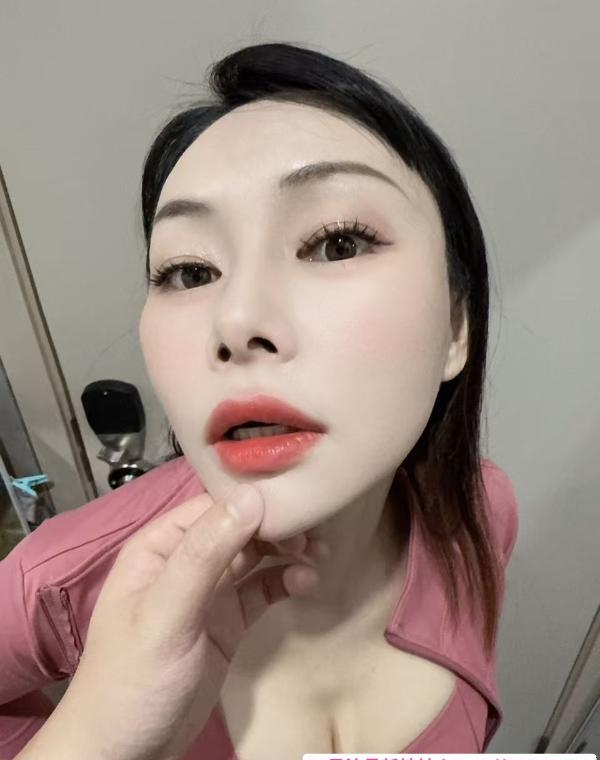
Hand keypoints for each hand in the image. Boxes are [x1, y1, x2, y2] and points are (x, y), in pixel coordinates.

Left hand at [47, 483, 325, 759]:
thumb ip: (204, 556)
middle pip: (240, 527)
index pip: (213, 507)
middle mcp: (186, 561)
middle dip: (277, 526)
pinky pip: (261, 589)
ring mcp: (209, 592)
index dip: (254, 502)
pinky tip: (305, 584)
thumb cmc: (134, 678)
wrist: (126, 752)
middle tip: (314, 536)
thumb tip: (250, 497)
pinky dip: (284, 581)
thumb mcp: (166, 613)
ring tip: (318, 557)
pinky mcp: (228, 620)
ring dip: (287, 551)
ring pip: (255, 556)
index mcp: (161, 547)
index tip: (295, 505)